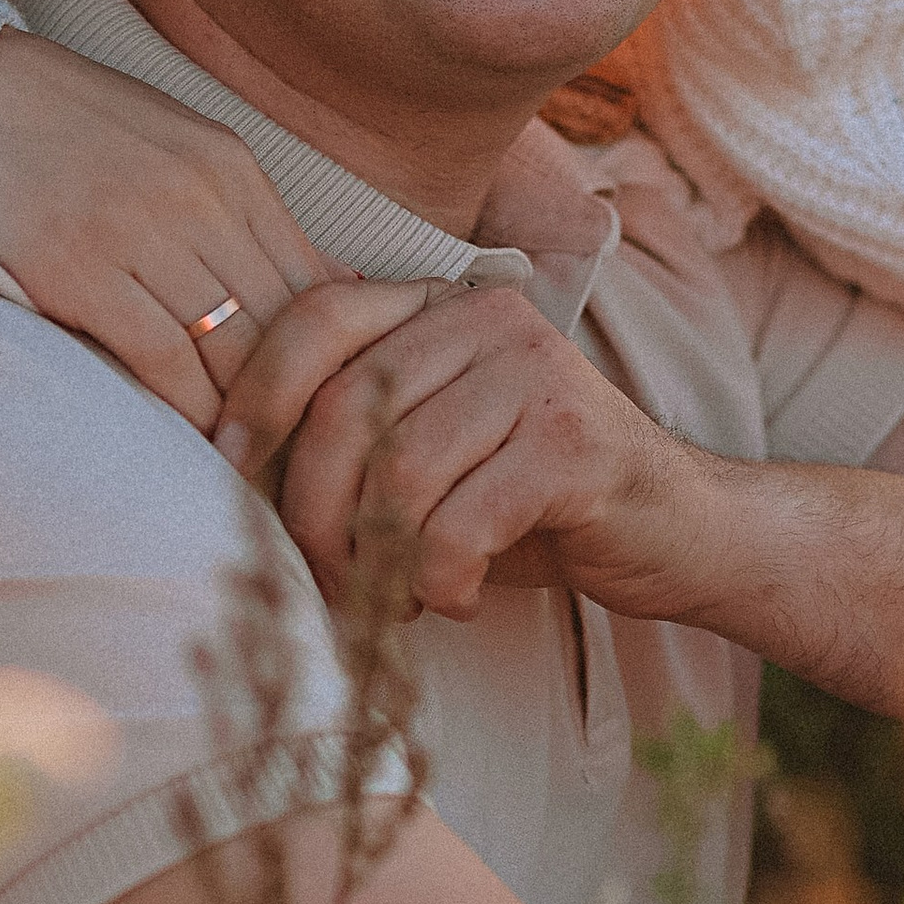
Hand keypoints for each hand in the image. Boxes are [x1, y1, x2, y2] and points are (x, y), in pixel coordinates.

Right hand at [0, 26, 331, 432]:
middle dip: (297, 393)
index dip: (330, 356)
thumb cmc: (72, 129)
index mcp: (231, 167)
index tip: (326, 405)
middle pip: (283, 322)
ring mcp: (139, 232)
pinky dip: (185, 407)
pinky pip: (162, 360)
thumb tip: (344, 285)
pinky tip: (190, 436)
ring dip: (246, 413)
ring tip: (253, 458)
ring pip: (231, 349)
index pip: (314, 282)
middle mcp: (198, 197)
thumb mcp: (182, 149)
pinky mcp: (79, 270)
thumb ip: (256, 218)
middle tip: (299, 449)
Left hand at [213, 277, 706, 622]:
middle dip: (310, 507)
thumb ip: (362, 429)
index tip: (224, 460)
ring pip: (399, 471)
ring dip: (377, 558)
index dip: (258, 389)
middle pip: (347, 406)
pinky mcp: (574, 446)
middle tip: (320, 577)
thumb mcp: (439, 446)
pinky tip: (460, 597)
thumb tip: (228, 463)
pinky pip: (459, 524)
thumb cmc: (533, 498)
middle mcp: (492, 321)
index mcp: (448, 306)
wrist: (679, 529)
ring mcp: (540, 376)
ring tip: (394, 597)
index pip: (321, 317)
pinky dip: (441, 580)